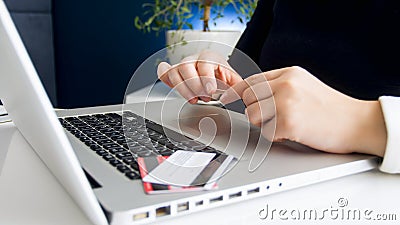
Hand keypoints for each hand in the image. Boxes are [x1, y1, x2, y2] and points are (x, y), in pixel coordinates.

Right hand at [157, 50, 242, 103]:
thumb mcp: (233, 79)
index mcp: (209, 57)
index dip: (206, 77)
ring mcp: (181, 65)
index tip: (211, 91)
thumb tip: (240, 92)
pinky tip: (170, 85)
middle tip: (204, 97)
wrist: (214, 73)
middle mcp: (193, 59)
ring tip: (193, 99)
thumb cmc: (222, 76)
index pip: (204, 63)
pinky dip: (164, 79)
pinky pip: (164, 73)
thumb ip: (237, 85)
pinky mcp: (173, 73)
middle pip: (186, 66)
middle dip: (194, 85)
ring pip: (174, 72)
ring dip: (182, 89)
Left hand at [220, 66, 386, 155]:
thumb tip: (255, 94)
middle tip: (274, 117)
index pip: (252, 80)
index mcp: (289, 73)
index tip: (226, 98)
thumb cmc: (333, 108)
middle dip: (256, 111)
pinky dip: (277, 137)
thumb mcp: (305, 85)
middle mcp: (285, 84)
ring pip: (253, 116)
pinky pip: (267, 133)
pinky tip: (294, 132)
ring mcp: (286, 102)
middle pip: (248, 98)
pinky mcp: (288, 122)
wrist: (357, 122)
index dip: (237, 91)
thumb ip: (281, 85)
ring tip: (286, 125)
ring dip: (265, 125)